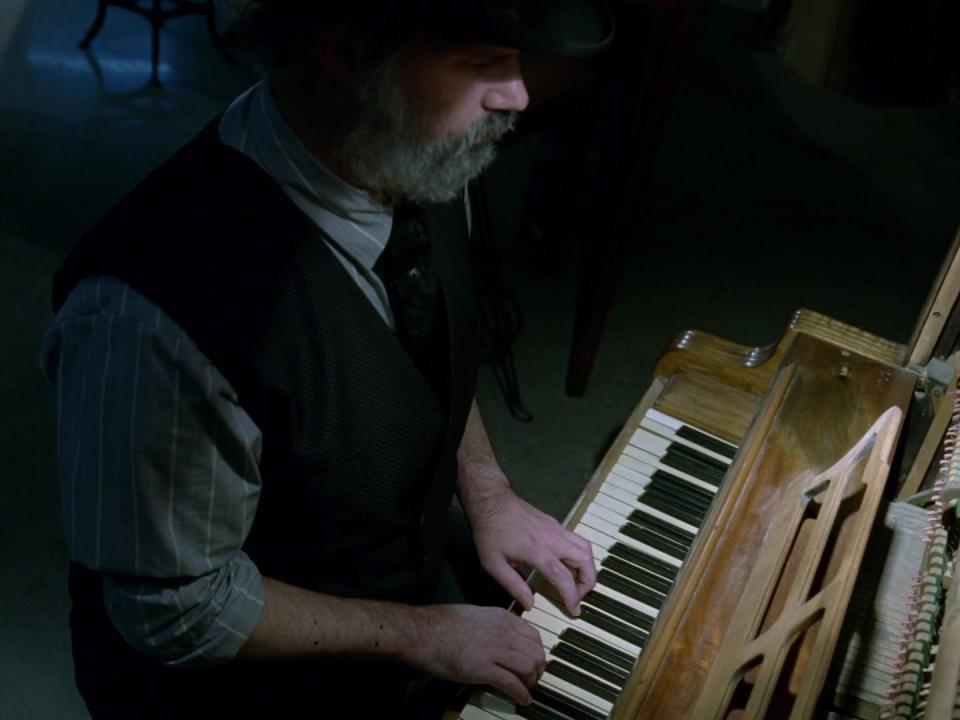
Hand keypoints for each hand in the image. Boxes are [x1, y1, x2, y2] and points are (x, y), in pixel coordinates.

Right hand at [410, 604, 545, 704]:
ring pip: (528, 667)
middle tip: (533, 678)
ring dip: (531, 682)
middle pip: (535, 652)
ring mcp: (494, 650)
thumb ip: (492, 624)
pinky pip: (511, 683)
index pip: (533, 635)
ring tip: (527, 689)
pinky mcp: (484, 669)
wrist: (423, 632)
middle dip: (537, 669)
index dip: (537, 651)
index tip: (535, 661)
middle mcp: (503, 632)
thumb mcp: (475, 614)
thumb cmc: (441, 623)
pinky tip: (523, 699)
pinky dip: (521, 694)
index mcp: (501, 617)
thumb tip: (500, 636)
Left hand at [467, 483, 596, 615]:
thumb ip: (513, 586)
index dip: (572, 597)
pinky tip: (568, 564)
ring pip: (585, 547)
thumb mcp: (493, 564)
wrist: (491, 500)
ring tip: (578, 581)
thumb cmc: (489, 532)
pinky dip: (580, 554)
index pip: (564, 578)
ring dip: (588, 566)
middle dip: (588, 581)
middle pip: (584, 560)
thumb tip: (530, 604)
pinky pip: (576, 539)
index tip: (574, 610)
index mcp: (537, 552)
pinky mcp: (555, 523)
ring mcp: (556, 529)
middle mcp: (552, 539)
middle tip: (579, 595)